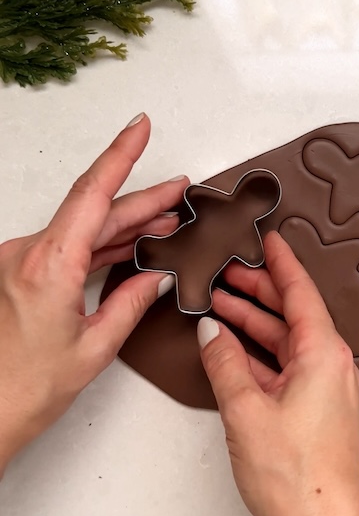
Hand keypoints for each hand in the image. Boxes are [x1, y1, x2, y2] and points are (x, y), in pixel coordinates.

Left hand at [0, 113, 187, 472]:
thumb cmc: (28, 388)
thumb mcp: (95, 346)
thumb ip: (132, 302)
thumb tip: (159, 277)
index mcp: (48, 265)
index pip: (93, 194)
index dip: (120, 155)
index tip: (140, 127)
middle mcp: (29, 254)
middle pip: (95, 211)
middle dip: (142, 201)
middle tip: (180, 191)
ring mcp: (22, 261)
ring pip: (83, 228)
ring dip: (125, 224)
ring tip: (167, 222)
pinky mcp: (22, 273)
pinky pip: (69, 246)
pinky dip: (101, 244)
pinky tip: (131, 245)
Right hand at [197, 231, 358, 515]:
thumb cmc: (296, 479)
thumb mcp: (247, 412)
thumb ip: (225, 365)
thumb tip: (210, 333)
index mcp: (325, 355)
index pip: (301, 293)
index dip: (280, 263)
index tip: (267, 238)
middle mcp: (333, 368)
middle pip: (293, 316)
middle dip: (258, 292)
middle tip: (226, 271)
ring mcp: (327, 394)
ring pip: (287, 344)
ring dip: (255, 326)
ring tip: (219, 305)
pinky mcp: (318, 417)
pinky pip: (287, 371)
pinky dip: (260, 358)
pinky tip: (233, 354)